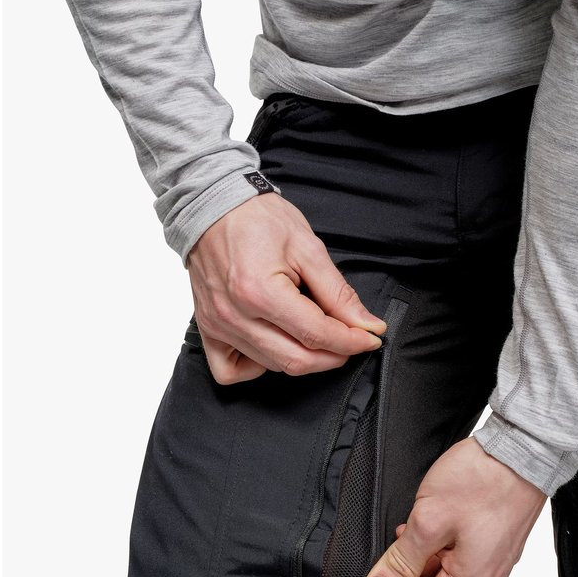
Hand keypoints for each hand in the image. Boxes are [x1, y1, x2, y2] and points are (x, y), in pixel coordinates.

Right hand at [185, 192, 386, 383]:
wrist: (213, 205)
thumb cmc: (257, 219)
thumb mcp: (308, 248)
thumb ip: (338, 293)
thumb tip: (366, 324)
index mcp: (260, 292)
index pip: (317, 334)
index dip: (351, 341)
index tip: (370, 337)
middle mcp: (235, 315)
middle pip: (296, 360)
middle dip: (333, 356)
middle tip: (350, 340)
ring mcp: (217, 326)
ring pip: (271, 366)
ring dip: (303, 358)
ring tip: (316, 334)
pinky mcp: (207, 329)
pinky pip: (229, 372)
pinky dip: (254, 368)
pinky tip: (272, 346)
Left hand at [359, 436, 547, 576]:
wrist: (522, 448)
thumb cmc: (481, 480)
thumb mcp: (428, 521)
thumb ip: (401, 561)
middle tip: (395, 546)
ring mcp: (495, 559)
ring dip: (424, 559)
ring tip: (412, 527)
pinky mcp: (497, 541)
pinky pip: (463, 558)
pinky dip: (441, 546)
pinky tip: (432, 521)